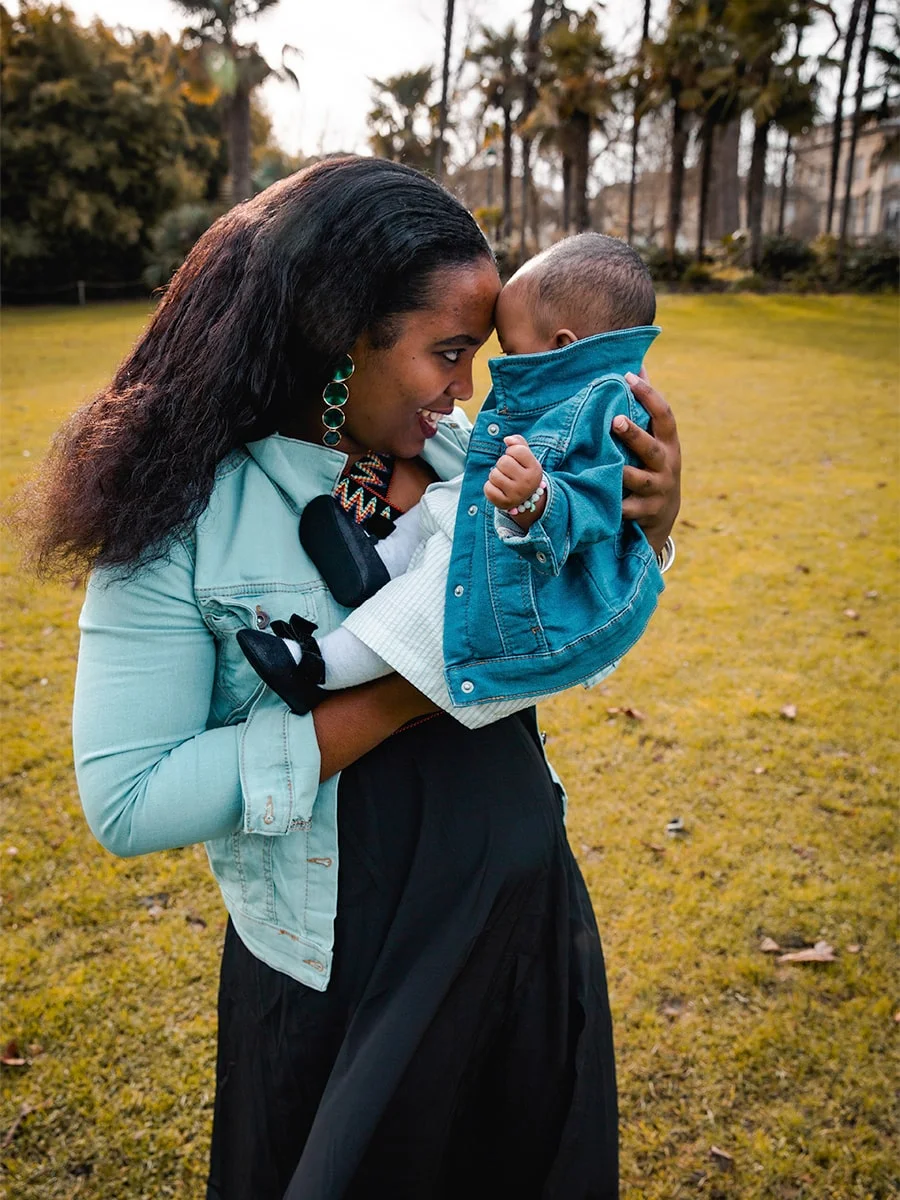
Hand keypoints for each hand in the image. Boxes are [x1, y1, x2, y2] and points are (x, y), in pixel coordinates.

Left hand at [483, 435, 542, 510]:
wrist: (525, 498)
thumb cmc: (523, 471)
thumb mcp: (526, 457)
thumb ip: (518, 443)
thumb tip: (507, 439)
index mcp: (535, 469)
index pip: (517, 450)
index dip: (511, 451)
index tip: (514, 458)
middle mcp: (527, 483)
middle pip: (503, 462)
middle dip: (502, 464)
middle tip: (508, 471)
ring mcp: (516, 494)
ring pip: (494, 475)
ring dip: (495, 475)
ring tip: (503, 479)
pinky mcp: (504, 503)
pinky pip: (488, 488)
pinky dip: (490, 486)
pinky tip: (498, 488)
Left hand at [615, 372, 681, 554]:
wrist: (664, 514)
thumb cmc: (653, 464)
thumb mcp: (657, 438)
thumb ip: (646, 406)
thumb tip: (637, 366)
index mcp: (668, 443)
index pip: (664, 415)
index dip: (649, 395)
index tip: (629, 377)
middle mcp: (667, 465)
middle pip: (651, 448)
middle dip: (634, 435)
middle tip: (615, 421)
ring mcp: (658, 489)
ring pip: (639, 480)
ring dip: (623, 472)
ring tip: (608, 464)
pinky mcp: (646, 512)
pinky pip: (629, 509)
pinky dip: (617, 506)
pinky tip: (601, 500)